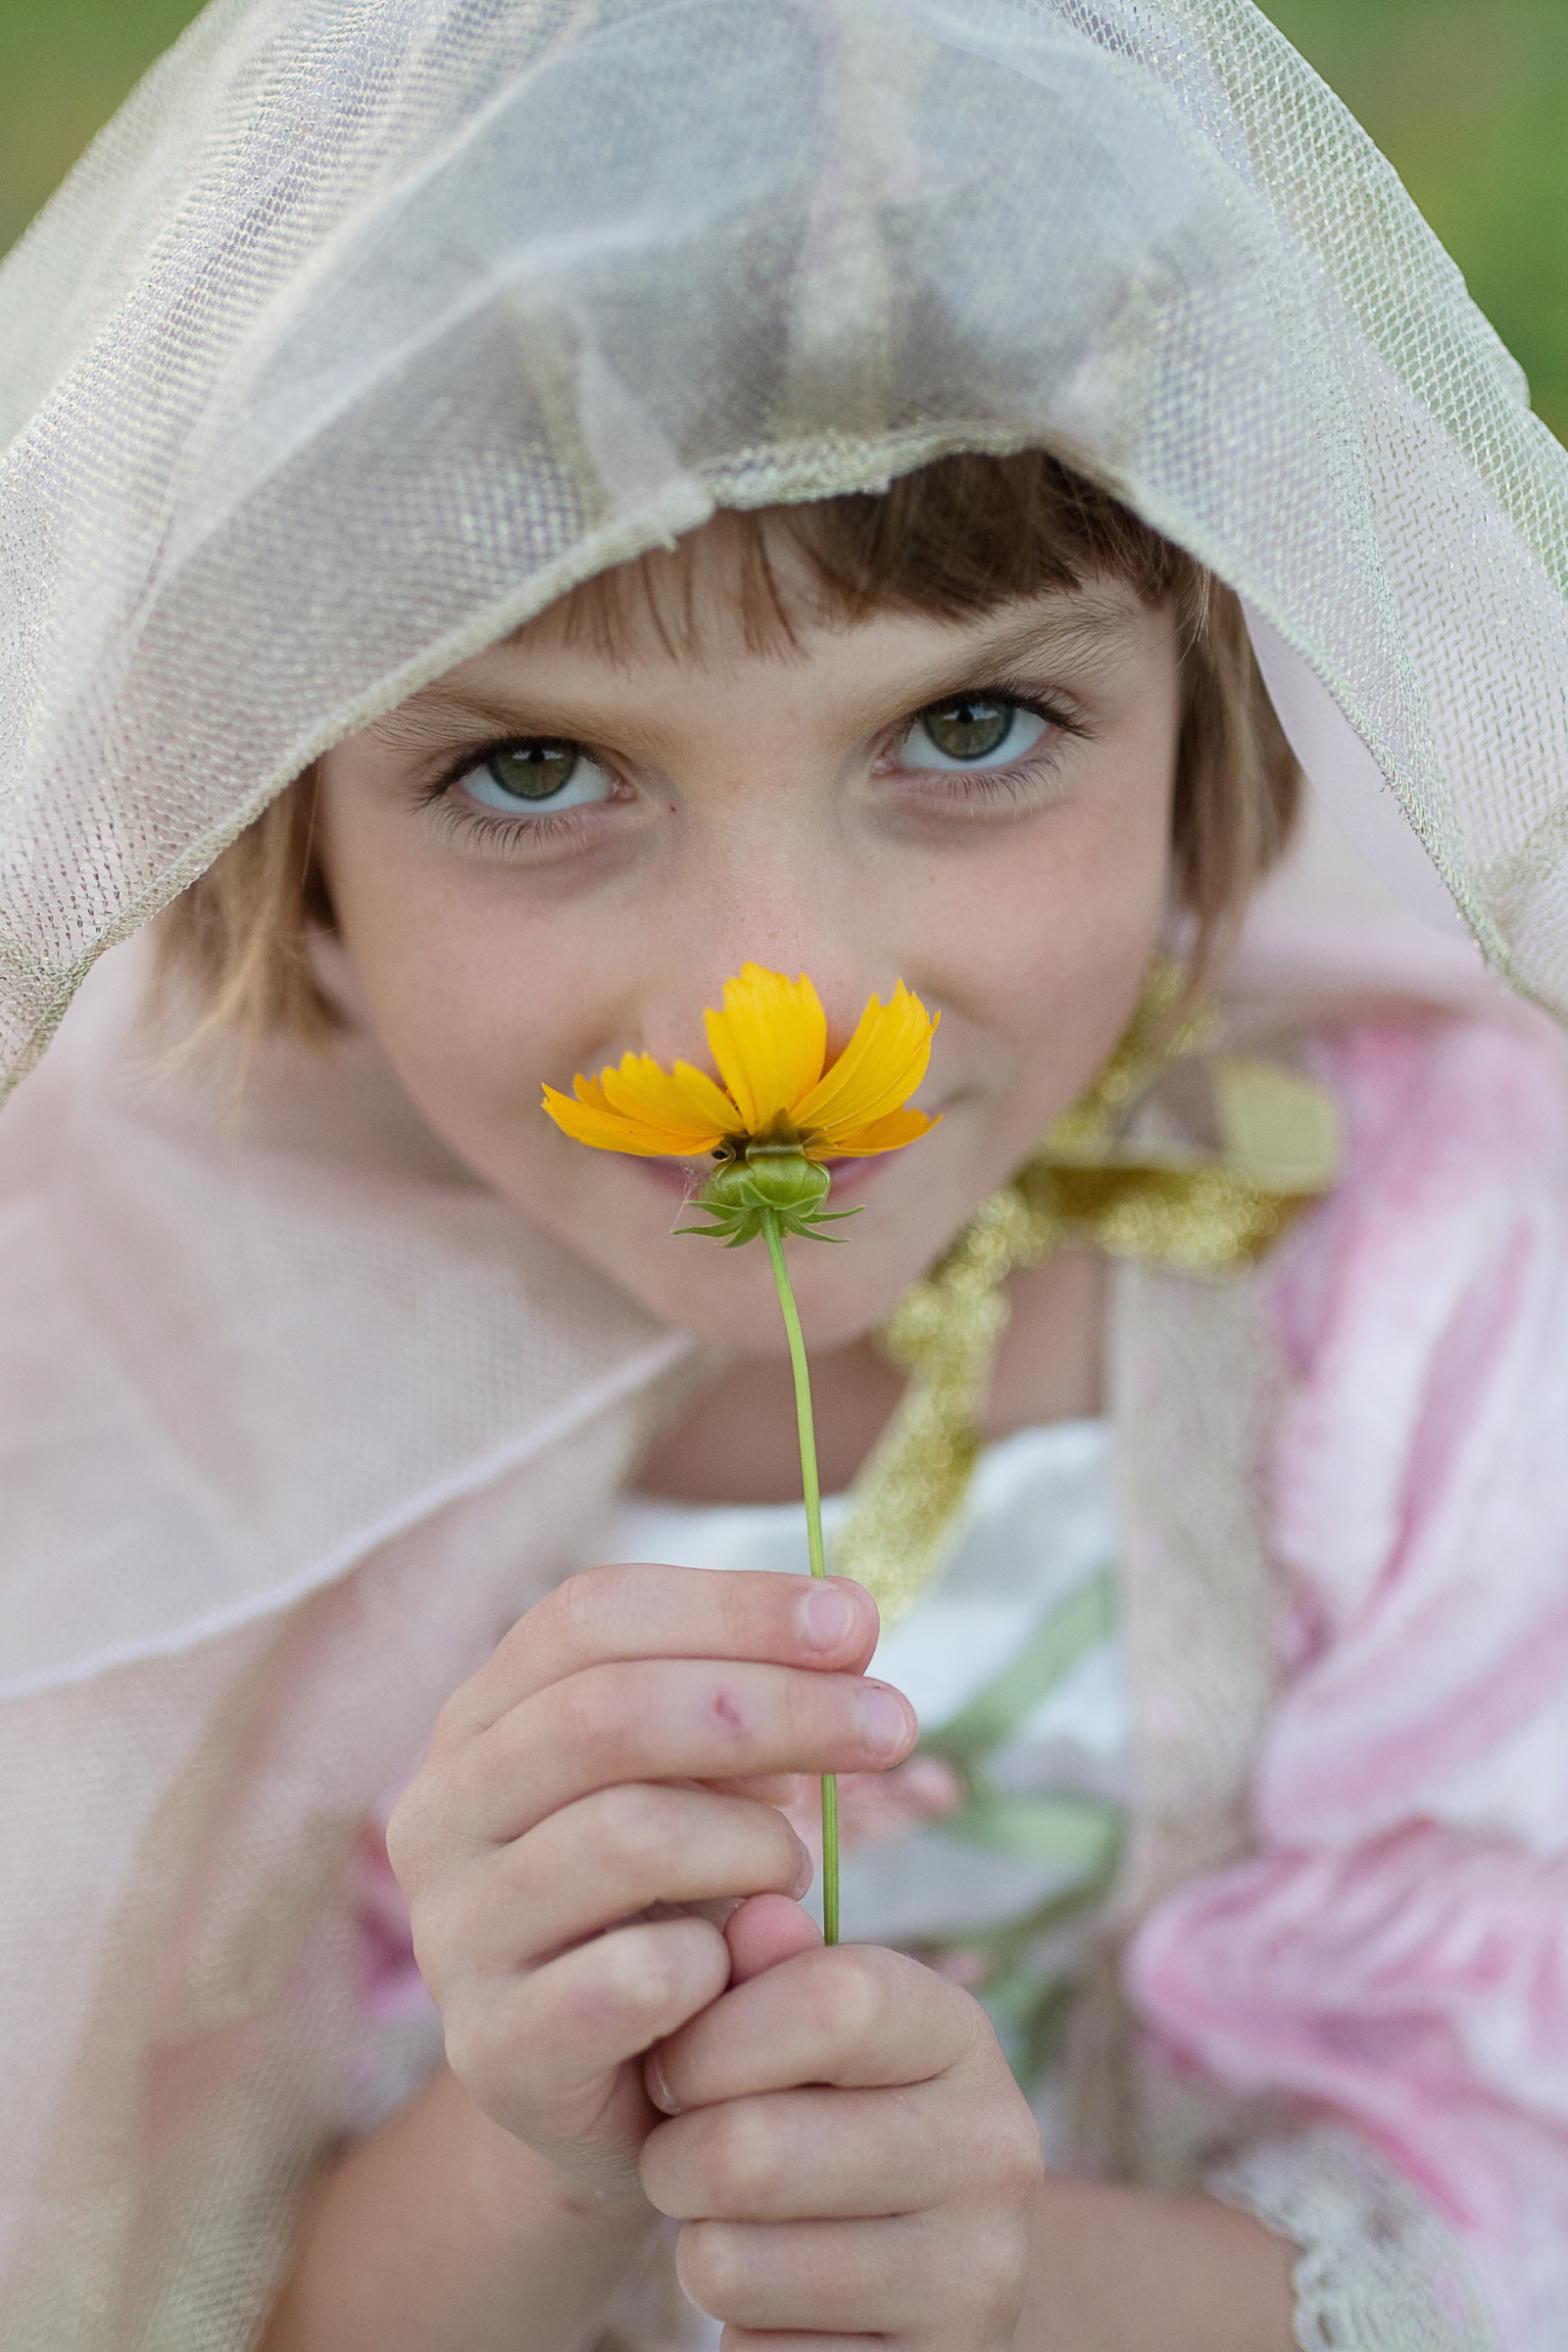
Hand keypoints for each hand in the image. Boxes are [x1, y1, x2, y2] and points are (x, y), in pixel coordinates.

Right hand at [385, 1564, 914, 2201]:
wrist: (624, 2098)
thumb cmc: (669, 1902)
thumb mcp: (699, 1779)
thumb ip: (753, 1693)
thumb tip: (847, 1620)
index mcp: (481, 1718)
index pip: (589, 1615)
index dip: (728, 1605)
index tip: (857, 1621)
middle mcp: (441, 1813)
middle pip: (604, 1713)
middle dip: (772, 1706)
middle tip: (893, 1725)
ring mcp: (456, 1934)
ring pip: (624, 1835)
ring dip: (751, 1842)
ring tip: (796, 1868)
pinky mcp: (495, 2050)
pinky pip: (632, 1979)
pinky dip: (716, 1962)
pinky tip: (739, 1964)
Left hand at [640, 1894, 1044, 2347]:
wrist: (903, 2286)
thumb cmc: (820, 2120)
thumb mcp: (798, 2036)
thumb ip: (764, 1972)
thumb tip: (754, 1916)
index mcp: (960, 2034)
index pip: (829, 2000)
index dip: (711, 2036)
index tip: (675, 2066)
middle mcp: (996, 2148)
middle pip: (751, 2148)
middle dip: (673, 2159)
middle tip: (683, 2159)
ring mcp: (978, 2274)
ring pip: (732, 2262)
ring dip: (698, 2248)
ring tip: (736, 2228)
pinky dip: (741, 2332)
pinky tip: (784, 2305)